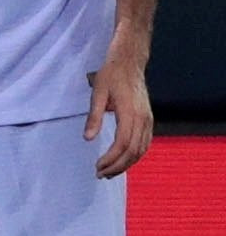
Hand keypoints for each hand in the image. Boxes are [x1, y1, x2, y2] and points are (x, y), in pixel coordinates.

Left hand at [86, 35, 152, 177]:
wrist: (129, 62)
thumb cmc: (111, 75)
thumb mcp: (97, 93)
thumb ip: (94, 117)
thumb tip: (87, 139)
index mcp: (130, 113)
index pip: (123, 144)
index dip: (111, 159)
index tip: (97, 167)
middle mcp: (143, 119)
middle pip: (133, 151)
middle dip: (118, 166)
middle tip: (101, 174)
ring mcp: (148, 120)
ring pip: (141, 150)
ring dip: (126, 163)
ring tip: (110, 171)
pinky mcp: (148, 119)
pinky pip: (145, 143)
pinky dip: (135, 155)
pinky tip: (123, 160)